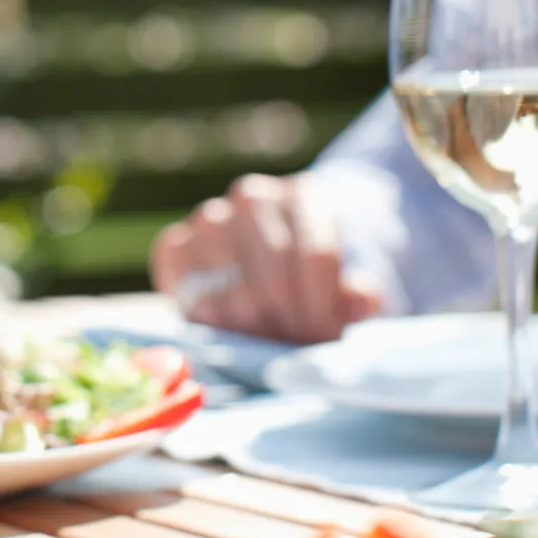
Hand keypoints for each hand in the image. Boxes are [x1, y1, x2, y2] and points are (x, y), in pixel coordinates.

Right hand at [152, 173, 382, 344]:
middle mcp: (253, 196)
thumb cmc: (312, 279)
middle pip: (275, 280)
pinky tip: (230, 324)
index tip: (326, 335)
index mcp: (305, 194)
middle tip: (297, 343)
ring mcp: (209, 217)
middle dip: (291, 323)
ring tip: (268, 335)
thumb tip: (362, 297)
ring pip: (232, 296)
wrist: (266, 262)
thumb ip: (358, 297)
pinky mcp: (175, 244)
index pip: (317, 256)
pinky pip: (189, 294)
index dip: (323, 307)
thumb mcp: (347, 286)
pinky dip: (210, 318)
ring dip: (252, 329)